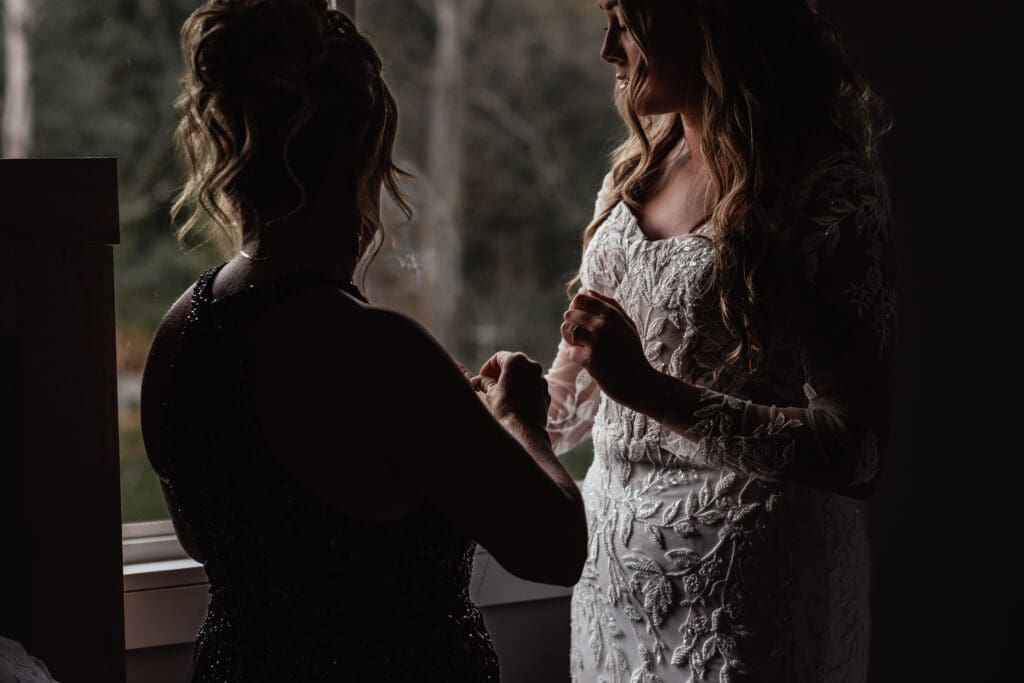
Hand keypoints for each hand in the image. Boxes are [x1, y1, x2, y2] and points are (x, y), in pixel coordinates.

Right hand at [473, 351, 550, 428]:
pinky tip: (514, 399)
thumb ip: (485, 382)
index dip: (487, 367)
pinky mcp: (545, 391)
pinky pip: (532, 385)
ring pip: (524, 374)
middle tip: (488, 383)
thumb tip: (478, 381)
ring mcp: (541, 378)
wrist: (524, 429)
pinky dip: (522, 389)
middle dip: (500, 372)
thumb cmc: (506, 408)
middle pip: (512, 363)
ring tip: (500, 392)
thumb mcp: (491, 392)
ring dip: (512, 380)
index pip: (498, 357)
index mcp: (516, 360)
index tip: (481, 377)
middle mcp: (532, 365)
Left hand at [561, 289, 655, 409]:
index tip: (582, 321)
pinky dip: (576, 357)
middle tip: (581, 337)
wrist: (640, 383)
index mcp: (612, 313)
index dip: (576, 309)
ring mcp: (597, 341)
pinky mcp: (590, 359)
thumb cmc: (632, 353)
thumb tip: (589, 291)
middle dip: (571, 325)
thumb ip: (610, 305)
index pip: (580, 299)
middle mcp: (603, 324)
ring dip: (570, 339)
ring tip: (581, 347)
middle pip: (570, 313)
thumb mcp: (627, 325)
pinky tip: (587, 362)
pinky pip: (570, 351)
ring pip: (566, 330)